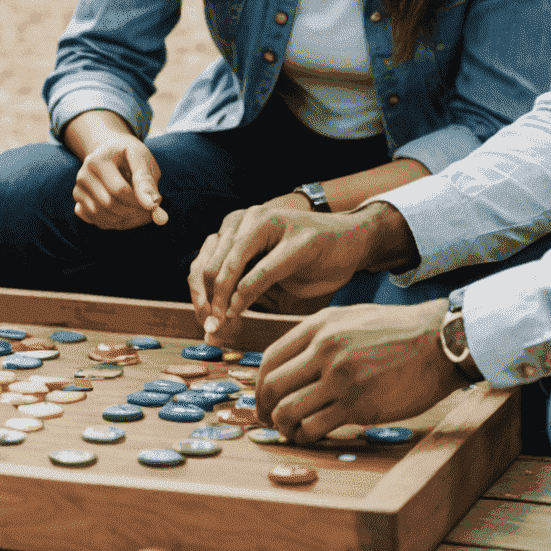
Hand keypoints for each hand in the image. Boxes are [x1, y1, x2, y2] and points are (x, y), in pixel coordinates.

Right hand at [72, 136, 166, 228]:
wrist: (112, 154)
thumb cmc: (130, 157)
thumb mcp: (142, 161)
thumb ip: (147, 183)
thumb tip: (152, 206)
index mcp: (98, 158)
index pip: (119, 190)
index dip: (139, 201)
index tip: (156, 202)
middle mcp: (83, 174)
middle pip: (110, 204)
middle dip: (134, 211)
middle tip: (150, 209)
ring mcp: (78, 189)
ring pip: (103, 216)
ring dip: (127, 219)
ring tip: (141, 210)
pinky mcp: (78, 203)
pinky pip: (97, 222)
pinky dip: (115, 223)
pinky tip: (127, 213)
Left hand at [189, 197, 374, 338]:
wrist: (352, 242)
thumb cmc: (308, 259)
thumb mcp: (266, 270)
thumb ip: (239, 284)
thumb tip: (210, 317)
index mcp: (236, 226)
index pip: (202, 264)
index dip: (198, 297)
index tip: (204, 325)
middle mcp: (248, 219)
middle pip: (209, 267)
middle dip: (207, 304)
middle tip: (211, 330)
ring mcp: (272, 224)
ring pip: (230, 267)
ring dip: (222, 301)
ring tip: (224, 325)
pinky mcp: (299, 239)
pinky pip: (261, 271)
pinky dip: (246, 294)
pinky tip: (240, 311)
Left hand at [253, 300, 460, 442]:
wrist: (438, 342)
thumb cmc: (396, 330)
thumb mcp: (349, 318)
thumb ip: (318, 335)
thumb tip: (292, 361)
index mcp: (318, 326)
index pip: (270, 358)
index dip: (259, 383)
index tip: (262, 397)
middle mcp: (323, 350)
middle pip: (272, 386)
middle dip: (263, 408)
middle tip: (267, 419)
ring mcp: (340, 379)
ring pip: (289, 410)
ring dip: (283, 426)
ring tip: (289, 431)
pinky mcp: (358, 405)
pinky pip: (315, 426)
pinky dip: (306, 435)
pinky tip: (311, 436)